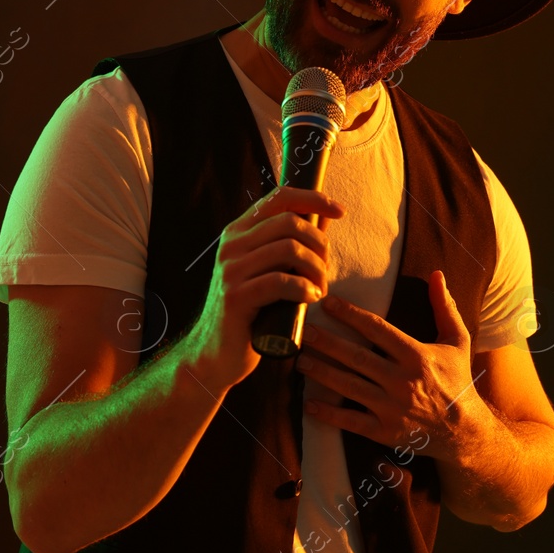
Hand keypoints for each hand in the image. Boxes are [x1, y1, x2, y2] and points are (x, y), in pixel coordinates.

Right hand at [184, 185, 344, 391]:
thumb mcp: (265, 271)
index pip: (279, 198)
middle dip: (319, 244)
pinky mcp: (235, 297)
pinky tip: (310, 299)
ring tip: (319, 289)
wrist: (214, 354)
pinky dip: (304, 288)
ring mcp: (230, 270)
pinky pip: (281, 281)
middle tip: (325, 271)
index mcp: (238, 232)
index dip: (313, 199)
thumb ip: (286, 245)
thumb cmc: (249, 312)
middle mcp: (231, 245)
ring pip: (289, 249)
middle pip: (290, 223)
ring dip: (316, 270)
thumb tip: (322, 218)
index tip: (339, 211)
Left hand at [296, 270, 476, 457]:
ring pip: (349, 387)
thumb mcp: (457, 341)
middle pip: (357, 357)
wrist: (465, 431)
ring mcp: (392, 408)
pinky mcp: (386, 432)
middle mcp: (402, 381)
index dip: (351, 315)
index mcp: (417, 356)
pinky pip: (352, 422)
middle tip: (302, 330)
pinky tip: (308, 405)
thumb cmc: (458, 380)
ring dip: (322, 373)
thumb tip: (437, 274)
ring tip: (299, 361)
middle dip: (327, 343)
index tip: (328, 302)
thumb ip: (444, 307)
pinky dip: (329, 414)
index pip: (378, 329)